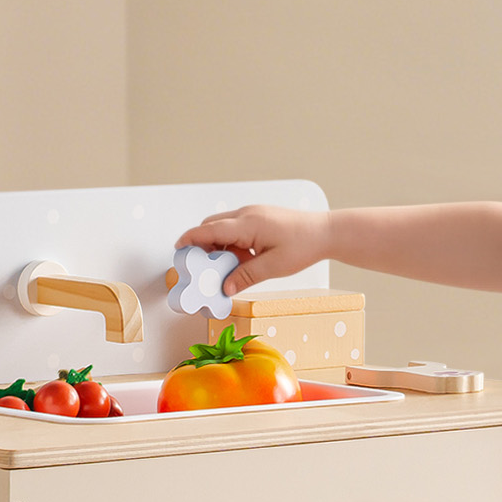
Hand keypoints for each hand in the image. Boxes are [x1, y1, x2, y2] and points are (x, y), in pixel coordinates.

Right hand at [174, 204, 332, 295]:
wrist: (324, 232)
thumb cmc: (303, 246)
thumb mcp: (273, 267)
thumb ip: (246, 276)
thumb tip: (225, 288)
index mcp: (248, 224)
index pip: (210, 230)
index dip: (191, 239)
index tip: (178, 248)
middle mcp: (247, 215)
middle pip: (212, 226)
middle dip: (203, 245)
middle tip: (202, 268)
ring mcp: (252, 214)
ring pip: (223, 228)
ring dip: (220, 247)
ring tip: (230, 268)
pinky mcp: (258, 218)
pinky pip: (236, 229)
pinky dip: (232, 244)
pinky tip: (243, 260)